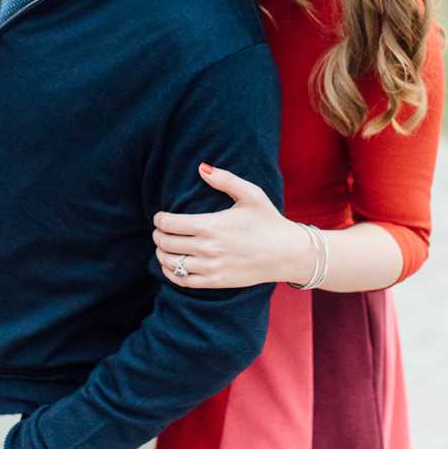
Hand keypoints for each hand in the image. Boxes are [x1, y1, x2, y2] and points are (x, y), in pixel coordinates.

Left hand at [152, 163, 308, 288]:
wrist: (289, 254)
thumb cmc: (269, 221)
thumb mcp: (251, 194)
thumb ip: (225, 179)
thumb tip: (201, 167)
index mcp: (211, 225)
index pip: (168, 223)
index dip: (159, 219)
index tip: (160, 217)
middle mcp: (208, 248)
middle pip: (165, 243)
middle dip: (158, 235)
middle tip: (160, 231)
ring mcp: (211, 267)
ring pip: (171, 263)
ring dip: (161, 254)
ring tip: (163, 247)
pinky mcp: (217, 282)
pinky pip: (183, 281)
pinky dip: (171, 273)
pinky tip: (172, 265)